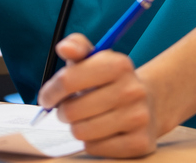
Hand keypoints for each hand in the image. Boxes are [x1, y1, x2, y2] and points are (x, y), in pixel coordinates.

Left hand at [38, 34, 162, 157]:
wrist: (148, 104)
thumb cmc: (109, 81)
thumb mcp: (94, 59)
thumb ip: (76, 46)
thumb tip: (64, 48)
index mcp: (119, 65)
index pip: (68, 80)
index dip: (51, 91)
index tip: (48, 97)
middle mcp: (132, 90)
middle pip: (71, 110)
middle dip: (64, 111)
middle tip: (69, 109)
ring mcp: (138, 118)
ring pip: (81, 132)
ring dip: (77, 127)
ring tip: (86, 119)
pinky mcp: (140, 143)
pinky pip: (94, 148)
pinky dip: (91, 143)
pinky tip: (101, 132)